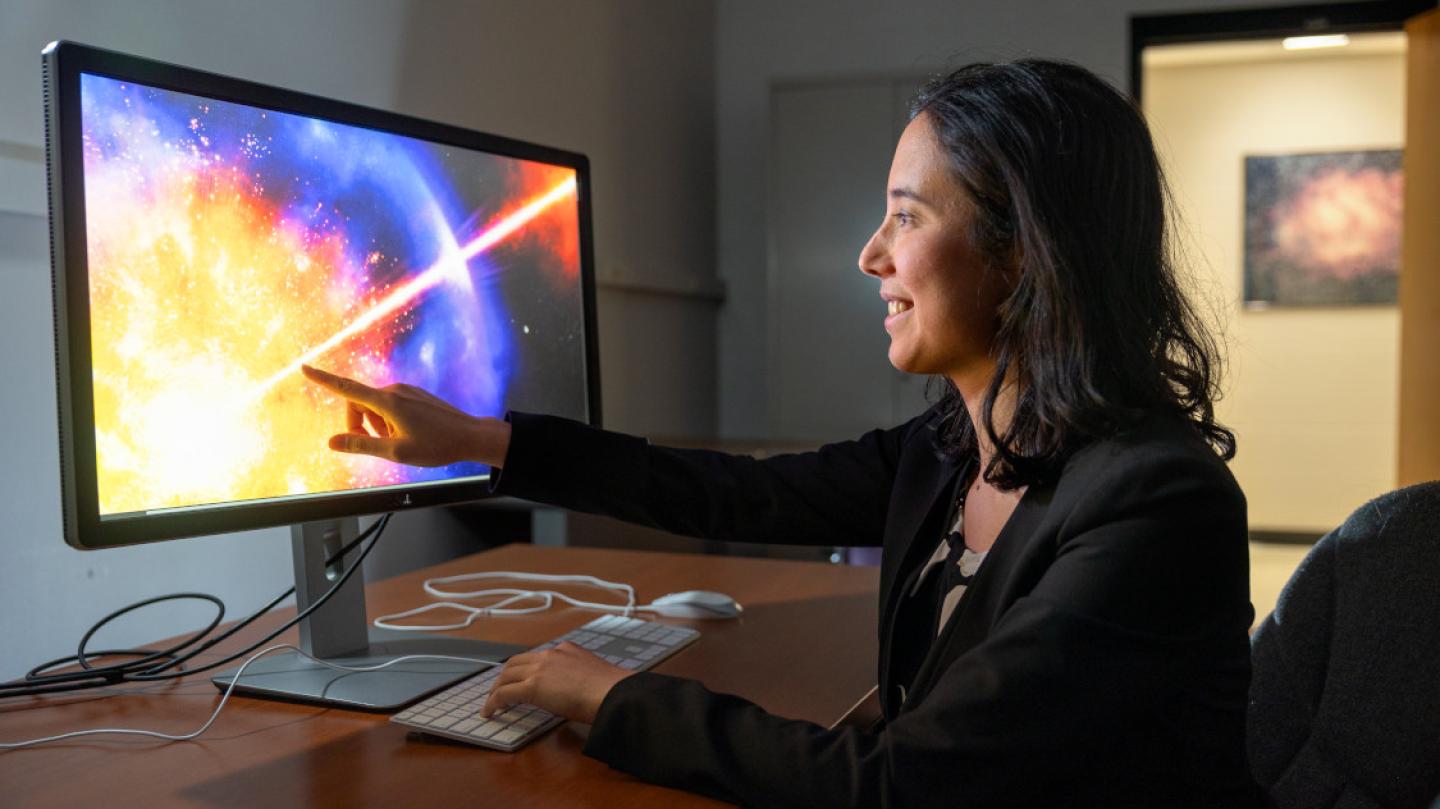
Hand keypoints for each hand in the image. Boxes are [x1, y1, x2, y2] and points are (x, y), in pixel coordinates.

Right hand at [300, 364, 510, 466]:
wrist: (470, 436)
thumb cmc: (436, 446)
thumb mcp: (395, 452)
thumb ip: (361, 445)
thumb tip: (332, 441)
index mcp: (388, 401)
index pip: (346, 389)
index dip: (323, 380)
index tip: (305, 369)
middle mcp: (395, 390)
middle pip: (359, 403)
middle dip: (359, 423)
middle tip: (376, 444)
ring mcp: (407, 391)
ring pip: (376, 406)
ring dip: (377, 425)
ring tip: (398, 441)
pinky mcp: (415, 395)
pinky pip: (391, 405)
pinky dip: (389, 421)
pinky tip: (408, 434)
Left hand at [481, 641, 634, 724]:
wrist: (614, 693)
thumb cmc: (612, 690)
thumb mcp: (592, 675)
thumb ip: (578, 677)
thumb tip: (576, 692)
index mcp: (566, 649)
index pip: (537, 657)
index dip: (524, 669)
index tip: (520, 680)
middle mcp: (551, 653)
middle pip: (516, 662)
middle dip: (504, 677)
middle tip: (499, 691)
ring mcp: (541, 667)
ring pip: (506, 675)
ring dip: (496, 689)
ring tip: (491, 704)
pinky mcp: (533, 686)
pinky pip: (505, 693)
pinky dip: (494, 702)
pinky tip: (490, 712)